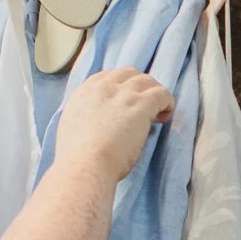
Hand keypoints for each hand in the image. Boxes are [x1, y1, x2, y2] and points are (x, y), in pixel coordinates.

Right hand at [54, 68, 172, 185]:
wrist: (85, 166)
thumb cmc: (79, 159)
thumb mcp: (73, 129)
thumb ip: (88, 118)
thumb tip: (102, 124)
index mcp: (84, 93)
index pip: (107, 76)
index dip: (122, 86)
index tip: (127, 100)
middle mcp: (103, 88)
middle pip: (129, 73)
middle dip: (140, 86)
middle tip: (144, 105)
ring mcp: (123, 94)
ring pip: (147, 81)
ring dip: (154, 94)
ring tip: (157, 112)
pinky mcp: (141, 105)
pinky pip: (162, 94)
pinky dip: (167, 103)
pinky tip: (165, 117)